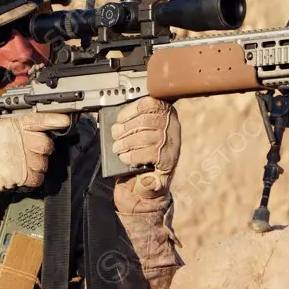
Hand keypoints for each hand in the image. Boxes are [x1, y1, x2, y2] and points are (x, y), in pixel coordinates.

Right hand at [0, 112, 70, 199]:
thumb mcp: (0, 130)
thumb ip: (21, 128)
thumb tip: (41, 131)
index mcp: (13, 126)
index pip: (39, 119)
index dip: (54, 120)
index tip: (65, 121)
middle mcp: (18, 140)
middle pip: (46, 144)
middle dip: (42, 150)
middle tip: (30, 153)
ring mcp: (21, 158)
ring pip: (44, 163)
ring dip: (36, 166)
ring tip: (21, 165)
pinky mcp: (21, 176)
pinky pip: (38, 178)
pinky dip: (33, 179)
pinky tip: (22, 175)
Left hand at [111, 97, 180, 212]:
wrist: (149, 185)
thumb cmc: (142, 155)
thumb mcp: (138, 135)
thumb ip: (132, 124)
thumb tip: (118, 120)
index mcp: (166, 114)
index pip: (150, 104)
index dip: (131, 110)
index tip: (119, 118)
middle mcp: (173, 127)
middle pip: (146, 120)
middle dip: (125, 128)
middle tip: (115, 135)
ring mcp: (172, 144)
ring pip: (145, 136)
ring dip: (126, 142)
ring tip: (118, 148)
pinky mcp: (168, 161)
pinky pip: (148, 153)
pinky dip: (133, 155)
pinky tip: (126, 158)